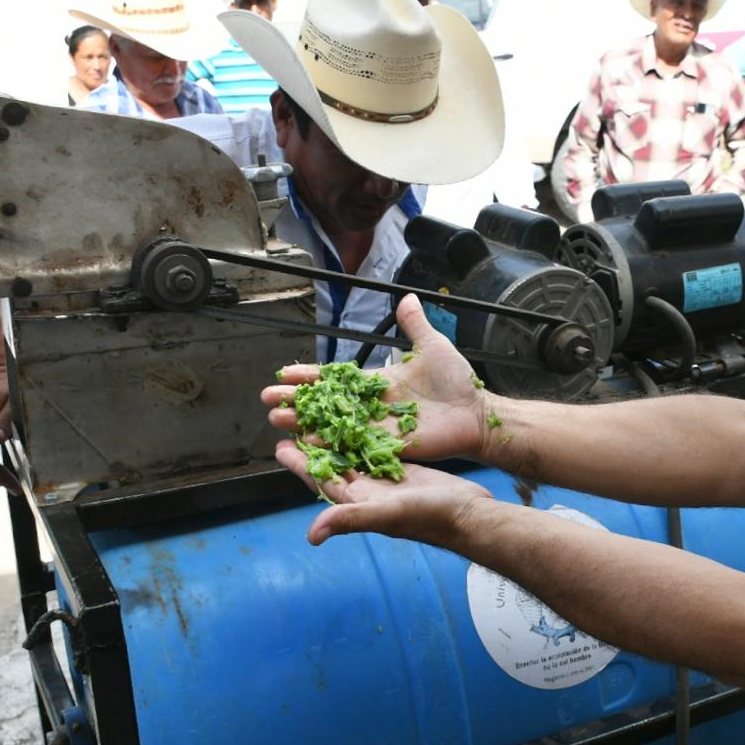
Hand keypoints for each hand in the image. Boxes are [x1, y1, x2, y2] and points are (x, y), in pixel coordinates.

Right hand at [261, 294, 491, 462]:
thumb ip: (415, 325)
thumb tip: (407, 297)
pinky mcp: (388, 446)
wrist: (476, 413)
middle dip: (296, 402)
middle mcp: (371, 407)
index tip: (284, 374)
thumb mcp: (433, 347)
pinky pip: (354, 446)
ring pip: (333, 426)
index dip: (310, 377)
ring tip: (277, 421)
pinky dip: (331, 446)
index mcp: (376, 383)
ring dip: (304, 424)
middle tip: (268, 401)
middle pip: (326, 404)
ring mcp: (377, 428)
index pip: (335, 379)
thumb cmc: (457, 382)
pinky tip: (308, 445)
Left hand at [274, 438, 492, 547]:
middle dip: (312, 447)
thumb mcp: (388, 514)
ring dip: (335, 439)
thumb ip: (351, 519)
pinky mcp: (404, 471)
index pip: (321, 482)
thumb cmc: (431, 517)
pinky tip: (358, 421)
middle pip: (332, 467)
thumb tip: (312, 535)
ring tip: (320, 416)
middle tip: (294, 422)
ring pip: (352, 457)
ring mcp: (386, 482)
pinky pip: (376, 451)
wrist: (469, 516)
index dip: (300, 466)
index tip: (280, 445)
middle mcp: (368, 492)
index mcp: (359, 502)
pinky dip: (364, 437)